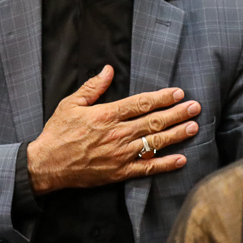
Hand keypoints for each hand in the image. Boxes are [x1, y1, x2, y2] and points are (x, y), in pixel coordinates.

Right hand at [26, 66, 199, 194]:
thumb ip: (92, 87)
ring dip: (176, 135)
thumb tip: (108, 70)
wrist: (47, 165)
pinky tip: (181, 159)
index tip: (178, 93)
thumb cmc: (58, 133)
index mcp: (106, 115)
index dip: (162, 97)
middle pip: (154, 122)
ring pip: (154, 143)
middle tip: (195, 107)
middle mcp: (117, 134)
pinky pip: (147, 168)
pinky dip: (165, 164)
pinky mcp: (119, 172)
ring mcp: (120, 155)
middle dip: (177, 113)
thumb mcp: (70, 104)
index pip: (141, 103)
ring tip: (194, 127)